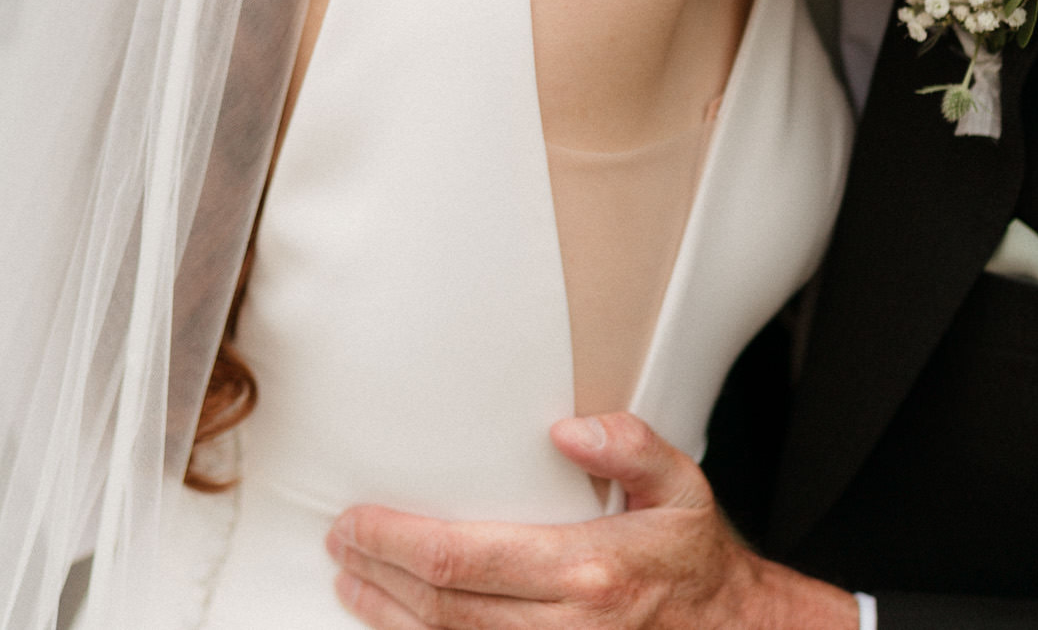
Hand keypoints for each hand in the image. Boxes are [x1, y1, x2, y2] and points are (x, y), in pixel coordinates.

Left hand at [327, 413, 858, 629]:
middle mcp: (567, 623)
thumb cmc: (695, 561)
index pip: (462, 560)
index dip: (395, 543)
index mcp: (587, 569)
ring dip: (390, 618)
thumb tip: (568, 429)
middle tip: (342, 546)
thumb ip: (630, 445)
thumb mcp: (680, 487)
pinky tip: (402, 624)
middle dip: (378, 576)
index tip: (356, 522)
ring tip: (353, 585)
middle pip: (441, 609)